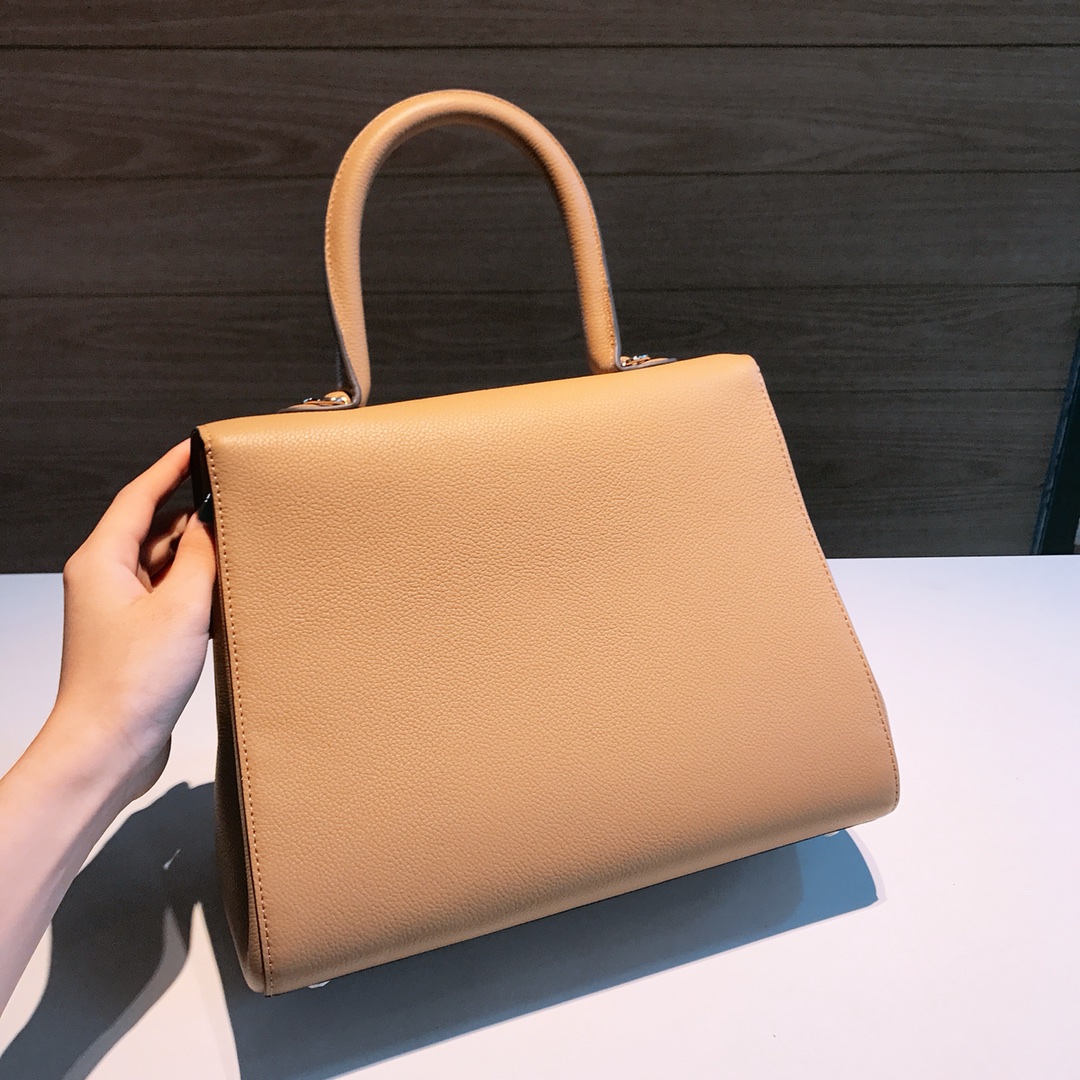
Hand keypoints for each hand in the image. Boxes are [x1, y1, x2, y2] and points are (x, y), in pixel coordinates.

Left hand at [50, 442, 216, 803]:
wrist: (106, 749)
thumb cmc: (129, 685)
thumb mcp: (180, 608)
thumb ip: (202, 558)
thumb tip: (215, 522)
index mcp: (101, 561)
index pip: (139, 496)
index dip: (170, 468)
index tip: (200, 447)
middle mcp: (105, 580)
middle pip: (154, 528)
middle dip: (195, 515)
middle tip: (237, 502)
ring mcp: (120, 610)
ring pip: (165, 564)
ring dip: (199, 557)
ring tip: (239, 548)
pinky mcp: (137, 637)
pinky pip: (171, 595)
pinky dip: (197, 589)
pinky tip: (227, 594)